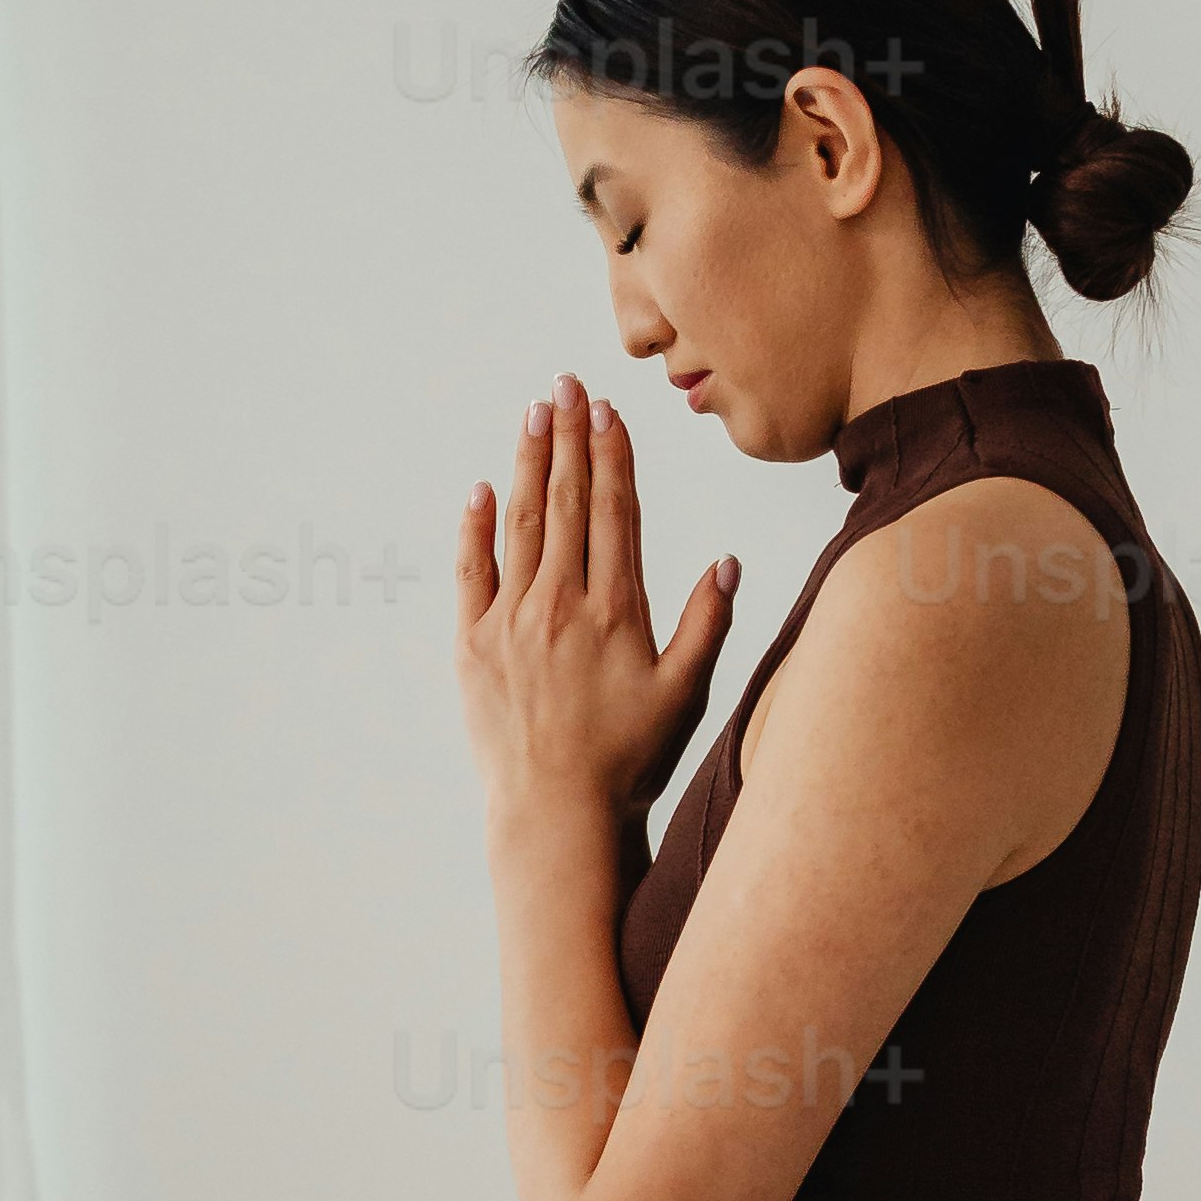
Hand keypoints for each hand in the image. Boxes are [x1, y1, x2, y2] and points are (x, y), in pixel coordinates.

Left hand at [455, 380, 738, 830]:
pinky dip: (476, 528)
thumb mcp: (684, 694)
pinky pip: (472, 572)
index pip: (614, 512)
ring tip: (534, 416)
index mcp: (616, 610)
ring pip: (521, 524)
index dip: (611, 455)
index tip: (607, 411)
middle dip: (568, 438)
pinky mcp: (473, 645)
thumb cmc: (627, 761)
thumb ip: (707, 625)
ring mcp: (512, 621)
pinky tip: (482, 490)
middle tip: (565, 386)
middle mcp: (561, 604)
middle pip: (567, 502)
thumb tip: (729, 564)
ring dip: (529, 464)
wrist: (555, 814)